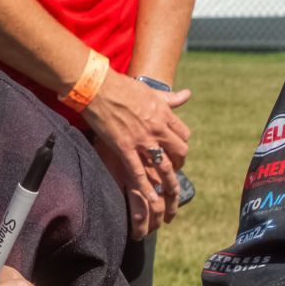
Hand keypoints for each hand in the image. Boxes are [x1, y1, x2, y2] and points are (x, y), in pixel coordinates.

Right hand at [82, 71, 190, 238]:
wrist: (97, 86)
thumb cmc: (121, 86)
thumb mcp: (150, 91)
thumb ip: (169, 97)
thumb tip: (187, 95)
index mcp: (164, 113)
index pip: (183, 134)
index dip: (182, 145)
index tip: (176, 152)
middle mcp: (157, 128)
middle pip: (179, 152)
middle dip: (179, 165)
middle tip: (174, 174)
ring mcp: (142, 140)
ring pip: (163, 166)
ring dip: (169, 184)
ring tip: (170, 196)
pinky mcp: (124, 148)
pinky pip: (138, 172)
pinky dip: (146, 188)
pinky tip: (150, 199)